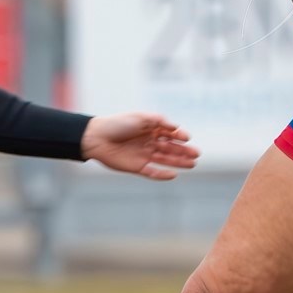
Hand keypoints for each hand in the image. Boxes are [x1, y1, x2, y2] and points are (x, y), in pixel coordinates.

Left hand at [81, 112, 198, 179]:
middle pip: (170, 148)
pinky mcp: (136, 167)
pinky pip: (153, 172)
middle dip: (184, 151)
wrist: (96, 138)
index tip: (187, 138)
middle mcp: (149, 142)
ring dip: (179, 162)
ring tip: (193, 164)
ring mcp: (143, 155)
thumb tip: (176, 126)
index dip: (180, 136)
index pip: (169, 133)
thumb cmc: (117, 124)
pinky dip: (163, 174)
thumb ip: (159, 121)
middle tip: (197, 154)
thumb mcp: (140, 117)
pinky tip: (174, 175)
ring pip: (165, 160)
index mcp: (150, 129)